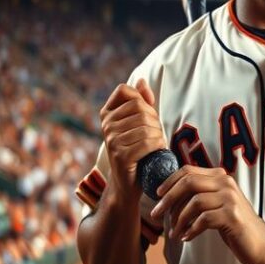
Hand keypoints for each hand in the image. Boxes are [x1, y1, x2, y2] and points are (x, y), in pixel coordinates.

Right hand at [100, 79, 166, 201]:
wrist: (128, 183)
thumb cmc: (137, 148)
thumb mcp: (139, 122)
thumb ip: (141, 100)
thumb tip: (142, 80)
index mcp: (107, 113)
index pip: (125, 90)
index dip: (141, 99)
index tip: (147, 115)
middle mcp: (106, 124)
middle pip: (139, 108)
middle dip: (154, 119)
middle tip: (156, 133)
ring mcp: (111, 140)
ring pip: (146, 126)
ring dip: (158, 134)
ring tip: (156, 143)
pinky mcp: (120, 155)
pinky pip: (147, 142)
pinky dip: (158, 145)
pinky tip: (157, 150)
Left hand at [150, 165, 264, 263]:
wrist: (262, 243)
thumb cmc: (234, 224)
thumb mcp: (217, 204)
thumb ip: (201, 194)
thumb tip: (169, 195)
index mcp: (220, 177)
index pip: (188, 170)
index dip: (169, 181)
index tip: (157, 195)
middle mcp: (226, 183)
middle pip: (188, 182)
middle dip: (168, 199)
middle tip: (156, 215)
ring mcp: (230, 199)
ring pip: (194, 202)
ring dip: (178, 220)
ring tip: (174, 233)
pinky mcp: (232, 216)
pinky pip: (203, 219)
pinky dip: (191, 230)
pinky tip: (187, 237)